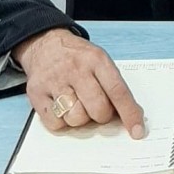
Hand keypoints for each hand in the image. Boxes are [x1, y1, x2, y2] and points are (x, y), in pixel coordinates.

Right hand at [13, 28, 144, 137]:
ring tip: (76, 103)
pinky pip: (55, 123)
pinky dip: (61, 121)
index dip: (129, 113)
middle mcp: (76, 69)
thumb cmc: (77, 57)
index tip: (137, 131)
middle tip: (97, 108)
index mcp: (97, 60)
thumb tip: (130, 116)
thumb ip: (113, 85)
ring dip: (80, 118)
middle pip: (98, 108)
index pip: (117, 91)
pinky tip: (61, 107)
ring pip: (76, 118)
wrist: (45, 43)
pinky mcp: (37, 93)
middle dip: (101, 115)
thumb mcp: (99, 60)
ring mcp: (55, 81)